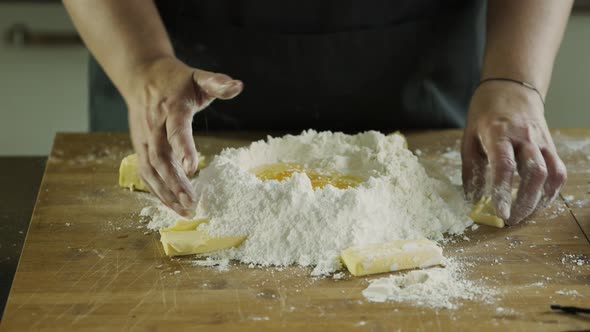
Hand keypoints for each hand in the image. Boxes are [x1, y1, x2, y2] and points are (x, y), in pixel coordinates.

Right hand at [124, 56, 242, 215]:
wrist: (141, 75)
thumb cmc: (176, 79)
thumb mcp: (198, 76)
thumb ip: (218, 83)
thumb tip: (239, 86)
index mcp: (171, 107)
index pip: (176, 129)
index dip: (183, 148)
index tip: (193, 168)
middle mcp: (154, 125)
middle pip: (161, 157)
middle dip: (174, 182)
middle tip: (192, 202)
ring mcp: (144, 138)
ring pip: (150, 169)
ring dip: (165, 192)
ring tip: (184, 211)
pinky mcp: (140, 147)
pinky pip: (145, 173)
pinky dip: (156, 191)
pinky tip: (171, 205)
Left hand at [461, 81, 566, 224]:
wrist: (512, 87)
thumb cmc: (485, 114)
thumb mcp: (468, 137)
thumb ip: (471, 169)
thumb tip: (472, 200)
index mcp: (498, 133)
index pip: (504, 166)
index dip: (504, 192)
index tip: (500, 213)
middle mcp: (524, 136)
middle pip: (535, 172)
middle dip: (525, 202)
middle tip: (511, 219)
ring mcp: (541, 140)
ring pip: (551, 174)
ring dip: (540, 200)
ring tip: (524, 214)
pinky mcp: (551, 145)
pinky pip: (558, 171)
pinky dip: (551, 191)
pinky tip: (538, 202)